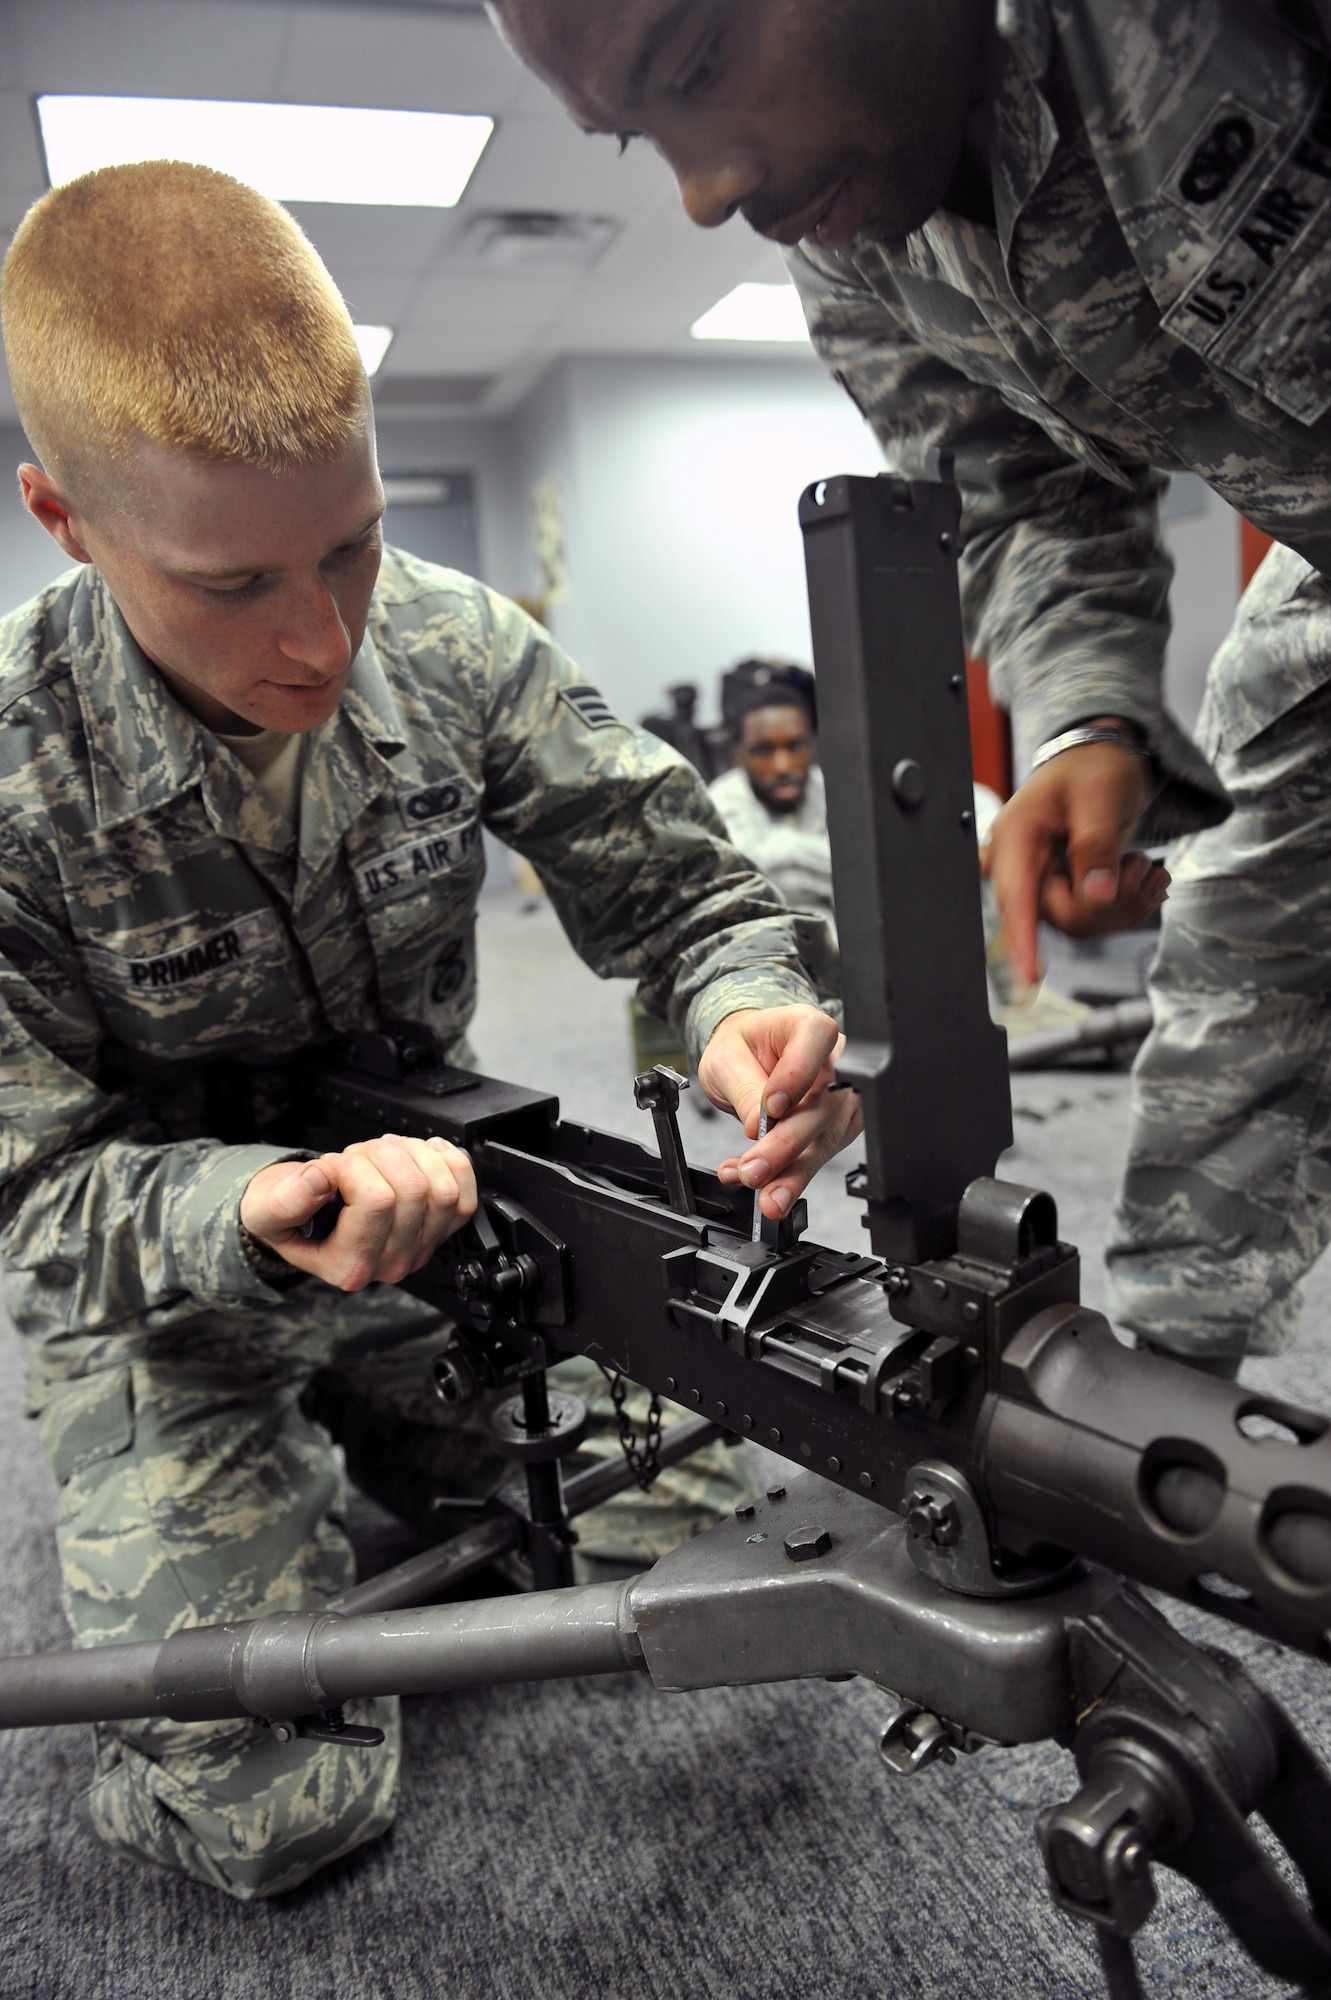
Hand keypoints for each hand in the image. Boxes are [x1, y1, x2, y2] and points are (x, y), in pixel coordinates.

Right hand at [240, 1133, 477, 1290]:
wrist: (304, 1222)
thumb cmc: (288, 1217)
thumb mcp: (266, 1211)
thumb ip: (285, 1201)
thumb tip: (318, 1180)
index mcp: (350, 1266)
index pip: (376, 1202)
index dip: (352, 1168)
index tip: (328, 1167)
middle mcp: (391, 1264)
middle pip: (413, 1191)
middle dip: (381, 1156)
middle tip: (354, 1156)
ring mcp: (420, 1248)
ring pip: (442, 1188)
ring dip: (411, 1155)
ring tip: (379, 1154)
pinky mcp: (440, 1230)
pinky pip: (465, 1194)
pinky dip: (448, 1162)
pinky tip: (421, 1152)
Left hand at [698, 1005, 862, 1221]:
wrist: (747, 1059)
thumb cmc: (742, 1049)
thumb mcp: (726, 1060)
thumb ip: (744, 1089)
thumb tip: (758, 1125)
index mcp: (808, 1027)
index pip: (816, 1043)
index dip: (797, 1077)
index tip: (770, 1107)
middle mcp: (835, 1061)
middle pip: (822, 1104)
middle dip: (786, 1144)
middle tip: (754, 1170)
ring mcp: (841, 1098)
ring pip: (824, 1139)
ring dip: (792, 1174)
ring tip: (767, 1198)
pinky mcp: (837, 1129)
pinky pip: (817, 1157)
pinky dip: (789, 1178)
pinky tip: (766, 1188)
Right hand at [983, 732, 1166, 985]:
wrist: (1103, 761)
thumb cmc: (1093, 768)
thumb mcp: (1099, 796)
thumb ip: (1096, 844)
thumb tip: (1097, 894)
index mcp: (1017, 836)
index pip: (1015, 896)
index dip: (1021, 938)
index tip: (1028, 976)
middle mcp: (1023, 864)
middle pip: (1059, 915)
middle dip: (1108, 903)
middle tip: (1139, 867)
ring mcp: (1044, 881)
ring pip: (1081, 922)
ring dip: (1123, 903)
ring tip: (1145, 867)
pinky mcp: (1065, 890)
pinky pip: (1095, 919)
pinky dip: (1127, 903)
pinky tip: (1140, 875)